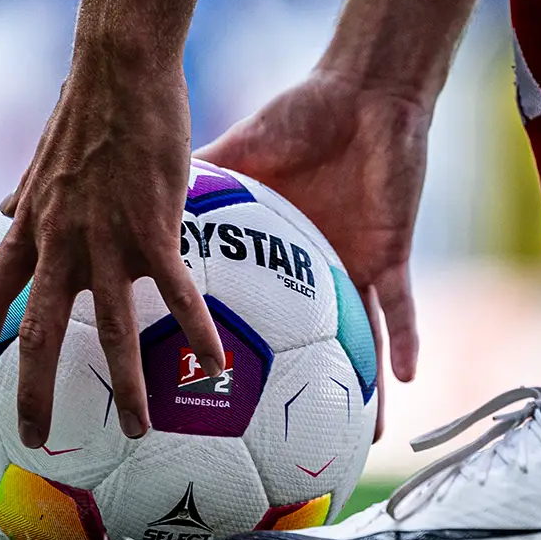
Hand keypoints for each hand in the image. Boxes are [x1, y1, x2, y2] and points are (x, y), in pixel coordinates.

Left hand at [0, 64, 226, 448]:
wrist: (119, 71)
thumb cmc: (85, 105)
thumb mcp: (41, 156)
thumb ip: (23, 192)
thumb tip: (1, 207)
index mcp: (30, 228)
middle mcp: (60, 245)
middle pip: (38, 334)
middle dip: (34, 393)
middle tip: (36, 440)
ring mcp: (105, 242)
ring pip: (112, 331)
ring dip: (126, 388)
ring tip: (140, 432)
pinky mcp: (153, 231)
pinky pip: (178, 295)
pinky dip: (197, 332)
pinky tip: (216, 365)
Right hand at [195, 69, 429, 439]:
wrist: (359, 95)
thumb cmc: (299, 118)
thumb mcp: (237, 159)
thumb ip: (196, 187)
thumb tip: (132, 205)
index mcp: (275, 258)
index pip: (249, 314)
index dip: (229, 350)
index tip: (206, 387)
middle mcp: (313, 276)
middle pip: (306, 351)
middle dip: (300, 398)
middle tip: (286, 444)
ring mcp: (354, 268)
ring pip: (361, 344)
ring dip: (363, 390)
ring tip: (363, 441)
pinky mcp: (388, 254)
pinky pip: (400, 307)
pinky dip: (407, 340)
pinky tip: (409, 378)